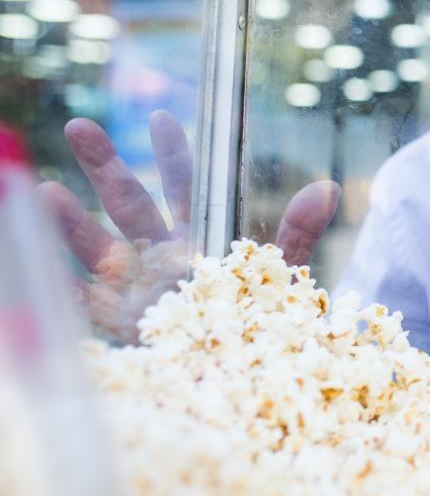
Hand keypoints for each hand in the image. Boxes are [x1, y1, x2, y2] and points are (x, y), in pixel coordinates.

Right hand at [37, 111, 340, 340]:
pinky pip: (82, 303)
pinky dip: (59, 284)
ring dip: (71, 222)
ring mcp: (137, 288)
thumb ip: (298, 232)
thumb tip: (327, 187)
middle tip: (79, 127)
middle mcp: (161, 256)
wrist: (252, 377)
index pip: (183, 187)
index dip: (172, 154)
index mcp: (198, 239)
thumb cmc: (265, 324)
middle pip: (128, 202)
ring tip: (45, 191)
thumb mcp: (285, 277)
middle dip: (104, 166)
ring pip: (98, 247)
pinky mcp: (122, 326)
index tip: (161, 118)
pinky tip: (36, 261)